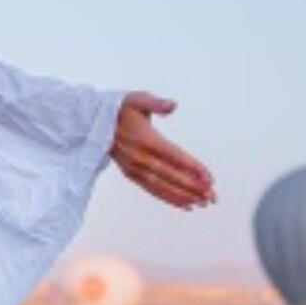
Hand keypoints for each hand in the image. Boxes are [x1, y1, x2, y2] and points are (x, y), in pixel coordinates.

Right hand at [111, 92, 215, 210]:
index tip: (209, 177)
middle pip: (171, 175)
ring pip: (163, 186)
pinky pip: (152, 190)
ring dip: (184, 196)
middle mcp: (139, 156)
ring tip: (204, 203)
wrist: (92, 122)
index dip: (192, 167)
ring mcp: (134, 168)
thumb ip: (156, 103)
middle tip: (213, 196)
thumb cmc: (119, 109)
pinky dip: (169, 199)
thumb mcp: (137, 99)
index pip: (174, 156)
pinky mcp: (130, 174)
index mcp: (145, 138)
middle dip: (193, 187)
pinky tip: (186, 205)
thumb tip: (173, 105)